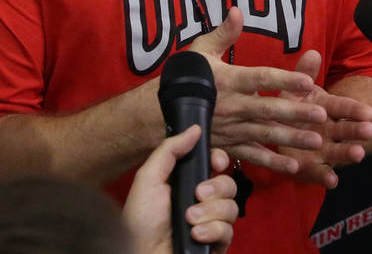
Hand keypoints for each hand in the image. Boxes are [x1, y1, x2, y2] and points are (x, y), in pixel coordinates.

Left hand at [122, 125, 236, 253]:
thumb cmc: (140, 220)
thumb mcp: (149, 177)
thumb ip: (170, 149)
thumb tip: (195, 129)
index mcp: (187, 181)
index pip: (216, 164)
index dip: (220, 160)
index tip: (216, 163)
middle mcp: (202, 201)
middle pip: (229, 183)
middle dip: (216, 188)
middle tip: (197, 195)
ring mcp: (210, 223)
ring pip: (232, 207)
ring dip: (210, 212)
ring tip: (189, 219)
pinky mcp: (215, 244)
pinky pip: (229, 232)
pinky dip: (213, 231)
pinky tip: (196, 235)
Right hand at [188, 7, 331, 174]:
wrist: (160, 112)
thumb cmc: (185, 77)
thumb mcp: (201, 50)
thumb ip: (223, 33)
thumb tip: (237, 10)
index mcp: (229, 80)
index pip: (260, 78)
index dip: (283, 80)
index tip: (306, 81)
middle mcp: (233, 106)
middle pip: (268, 109)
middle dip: (296, 112)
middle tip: (321, 114)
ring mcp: (232, 128)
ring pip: (266, 134)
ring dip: (292, 138)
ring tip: (317, 141)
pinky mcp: (230, 145)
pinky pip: (253, 155)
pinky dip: (272, 163)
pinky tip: (294, 167)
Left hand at [274, 52, 371, 188]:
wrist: (283, 125)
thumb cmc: (295, 102)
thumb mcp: (298, 87)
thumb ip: (304, 73)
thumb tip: (312, 54)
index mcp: (324, 107)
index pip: (341, 107)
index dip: (353, 109)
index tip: (368, 112)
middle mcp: (325, 129)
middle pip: (342, 130)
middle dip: (355, 131)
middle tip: (369, 131)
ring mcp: (319, 148)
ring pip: (335, 151)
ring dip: (346, 153)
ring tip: (358, 154)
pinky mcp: (308, 165)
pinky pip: (315, 172)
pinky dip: (323, 176)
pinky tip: (332, 182)